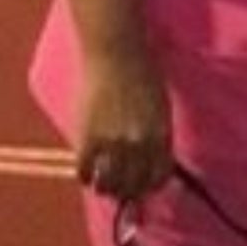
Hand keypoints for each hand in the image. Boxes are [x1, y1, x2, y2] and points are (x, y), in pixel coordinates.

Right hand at [76, 48, 172, 200]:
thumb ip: (156, 134)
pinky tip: (85, 174)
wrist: (118, 54)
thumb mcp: (160, 107)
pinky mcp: (89, 136)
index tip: (144, 186)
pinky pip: (84, 170)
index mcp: (162, 135)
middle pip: (133, 184)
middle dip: (128, 191)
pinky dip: (84, 176)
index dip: (151, 185)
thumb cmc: (143, 75)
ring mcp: (114, 142)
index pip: (159, 175)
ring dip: (105, 188)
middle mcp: (140, 143)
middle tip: (120, 190)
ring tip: (102, 185)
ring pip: (108, 183)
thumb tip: (151, 160)